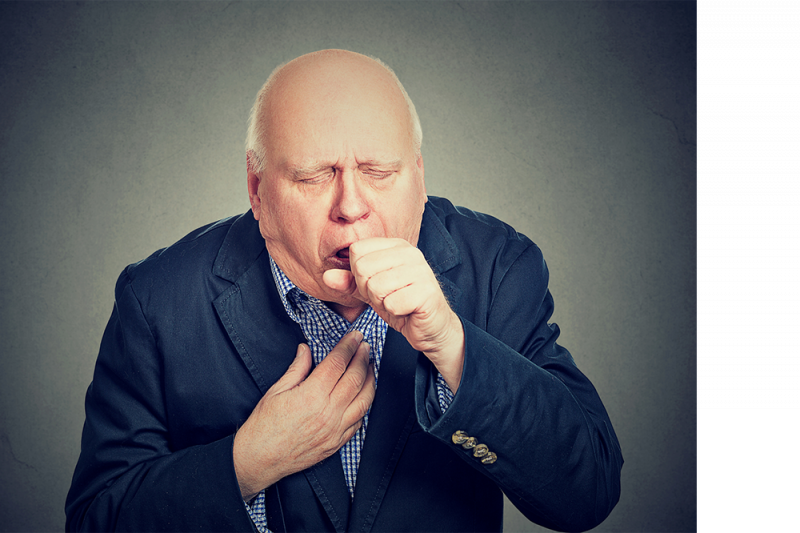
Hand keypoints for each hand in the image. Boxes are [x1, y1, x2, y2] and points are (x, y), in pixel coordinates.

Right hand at [233, 330, 374, 499]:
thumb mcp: (276, 391)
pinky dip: (365, 404)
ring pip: (365, 400)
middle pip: (355, 378)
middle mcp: (328, 413)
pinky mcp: (337, 442)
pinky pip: (360, 420)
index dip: (348, 346)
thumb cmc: (264, 427)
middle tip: (365, 346)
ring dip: (370, 380)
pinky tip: (363, 394)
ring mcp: (335, 430)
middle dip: (363, 358)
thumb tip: (306, 350)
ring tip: (370, 367)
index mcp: (311, 396)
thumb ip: (297, 368)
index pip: (337, 363)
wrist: (259, 459)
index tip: (355, 336)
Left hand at [322, 238, 464, 391]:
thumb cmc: (402, 305)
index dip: (358, 275)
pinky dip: (395, 312)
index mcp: (396, 246)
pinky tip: (406, 310)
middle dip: (369, 291)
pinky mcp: (427, 291)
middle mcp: (410, 253)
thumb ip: (349, 283)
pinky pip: (391, 303)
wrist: (431, 328)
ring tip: (397, 303)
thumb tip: (326, 277)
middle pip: (363, 268)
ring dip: (382, 303)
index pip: (357, 251)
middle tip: (387, 297)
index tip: (376, 284)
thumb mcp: (370, 292)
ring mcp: (421, 271)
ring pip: (375, 286)